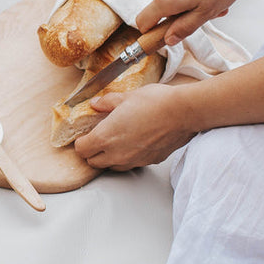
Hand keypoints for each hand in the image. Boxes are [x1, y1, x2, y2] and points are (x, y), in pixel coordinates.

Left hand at [72, 83, 196, 170]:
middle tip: (97, 138)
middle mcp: (117, 153)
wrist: (183, 112)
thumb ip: (107, 103)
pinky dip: (128, 157)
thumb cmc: (156, 103)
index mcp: (106, 137)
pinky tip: (134, 144)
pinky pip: (131, 164)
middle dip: (92, 152)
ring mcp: (134, 160)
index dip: (81, 142)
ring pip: (112, 166)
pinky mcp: (149, 161)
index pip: (82, 150)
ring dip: (109, 157)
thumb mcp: (126, 96)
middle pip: (93, 162)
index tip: (85, 134)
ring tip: (115, 142)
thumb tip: (96, 104)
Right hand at [134, 0, 247, 44]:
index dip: (151, 32)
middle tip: (206, 12)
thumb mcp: (206, 12)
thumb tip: (168, 39)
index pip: (143, 22)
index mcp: (165, 0)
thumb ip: (184, 28)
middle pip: (162, 9)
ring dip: (188, 1)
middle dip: (180, 15)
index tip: (166, 34)